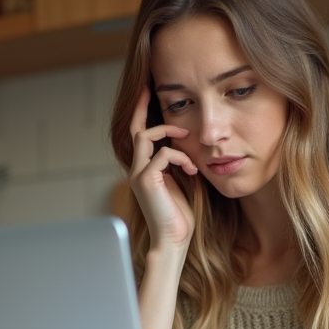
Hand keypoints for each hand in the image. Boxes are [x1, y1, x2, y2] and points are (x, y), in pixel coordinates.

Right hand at [127, 85, 197, 251]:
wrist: (173, 241)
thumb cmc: (180, 217)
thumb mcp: (182, 183)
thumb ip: (180, 163)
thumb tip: (189, 144)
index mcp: (145, 169)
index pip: (140, 134)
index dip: (144, 113)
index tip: (150, 92)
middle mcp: (136, 169)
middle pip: (136, 128)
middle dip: (143, 106)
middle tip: (151, 87)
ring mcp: (138, 174)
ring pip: (145, 136)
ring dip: (168, 131)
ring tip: (186, 136)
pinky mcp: (145, 181)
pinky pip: (162, 155)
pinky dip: (181, 157)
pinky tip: (192, 170)